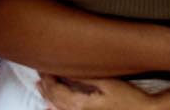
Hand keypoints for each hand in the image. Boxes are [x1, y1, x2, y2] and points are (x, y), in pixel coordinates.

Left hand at [38, 74, 153, 109]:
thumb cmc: (129, 98)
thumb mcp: (108, 83)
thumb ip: (84, 78)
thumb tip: (66, 70)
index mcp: (80, 105)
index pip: (56, 90)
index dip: (48, 78)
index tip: (42, 65)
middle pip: (55, 100)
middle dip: (46, 86)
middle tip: (39, 73)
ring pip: (59, 109)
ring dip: (48, 97)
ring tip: (40, 88)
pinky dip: (57, 109)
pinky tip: (52, 108)